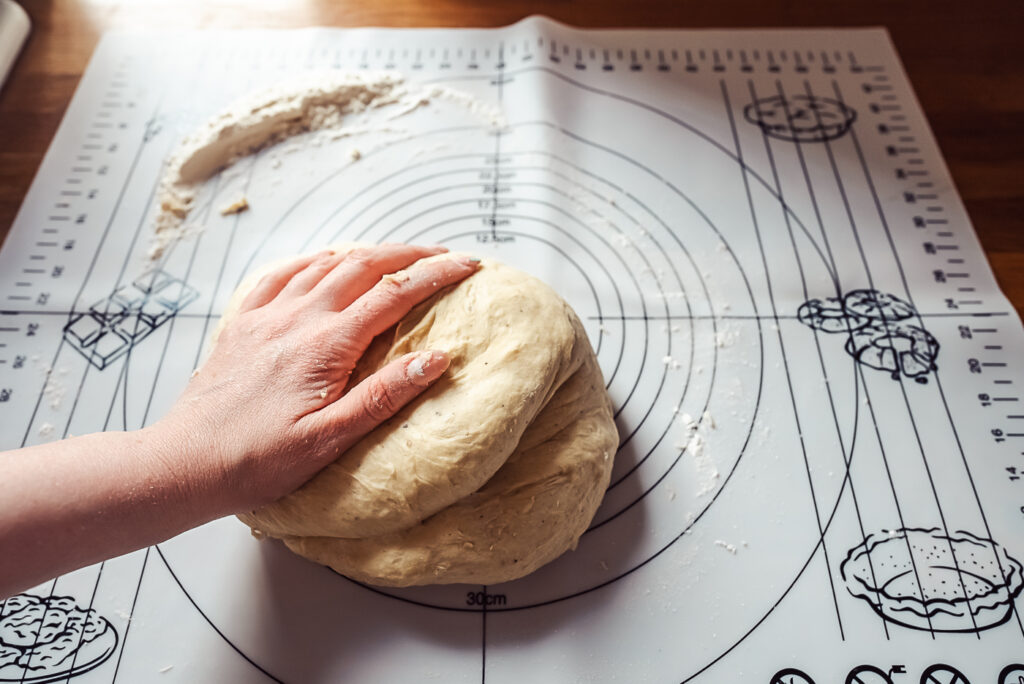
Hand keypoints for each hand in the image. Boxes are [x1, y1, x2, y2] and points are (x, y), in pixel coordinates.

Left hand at [150, 243, 478, 515]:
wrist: (187, 462)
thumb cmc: (258, 459)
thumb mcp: (331, 438)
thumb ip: (385, 394)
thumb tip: (436, 358)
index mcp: (326, 345)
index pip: (395, 294)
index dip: (436, 274)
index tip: (467, 265)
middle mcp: (297, 318)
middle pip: (364, 265)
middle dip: (409, 253)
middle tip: (442, 252)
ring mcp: (267, 315)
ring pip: (325, 263)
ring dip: (366, 253)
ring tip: (394, 255)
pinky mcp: (243, 323)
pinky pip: (282, 274)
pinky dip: (313, 260)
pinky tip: (323, 262)